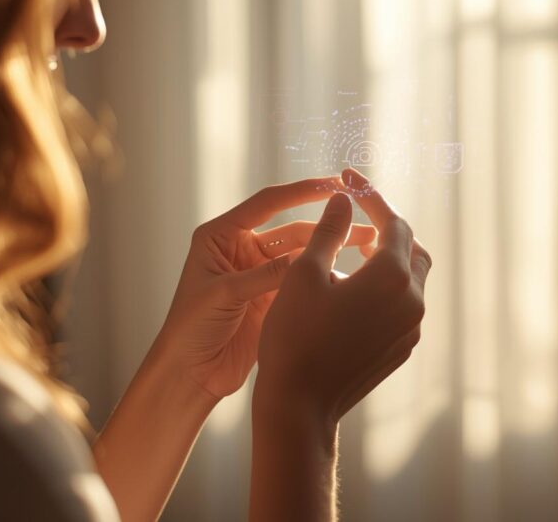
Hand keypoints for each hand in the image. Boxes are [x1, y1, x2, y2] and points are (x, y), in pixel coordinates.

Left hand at [157, 177, 377, 398]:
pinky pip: (303, 284)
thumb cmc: (189, 328)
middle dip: (327, 227)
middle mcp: (242, 250)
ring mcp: (260, 275)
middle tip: (364, 224)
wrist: (189, 373)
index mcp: (221, 236)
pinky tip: (349, 277)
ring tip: (367, 246)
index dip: (301, 191)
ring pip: (304, 257)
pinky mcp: (273, 300)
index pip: (267, 204)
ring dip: (331, 251)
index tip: (334, 185)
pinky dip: (324, 279)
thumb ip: (264, 274)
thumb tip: (306, 257)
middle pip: (293, 230)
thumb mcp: (225, 294)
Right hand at [254, 168, 431, 424]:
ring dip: (389, 258)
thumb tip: (345, 200)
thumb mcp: (303, 273)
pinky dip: (387, 287)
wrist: (300, 404)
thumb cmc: (294, 336)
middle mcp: (413, 300)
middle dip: (388, 226)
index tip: (349, 179)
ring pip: (412, 277)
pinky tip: (355, 289)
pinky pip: (405, 305)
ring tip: (354, 251)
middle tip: (356, 215)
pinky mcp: (403, 348)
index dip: (371, 195)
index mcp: (390, 276)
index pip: (393, 221)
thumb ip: (329, 231)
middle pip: (412, 246)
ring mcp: (412, 328)